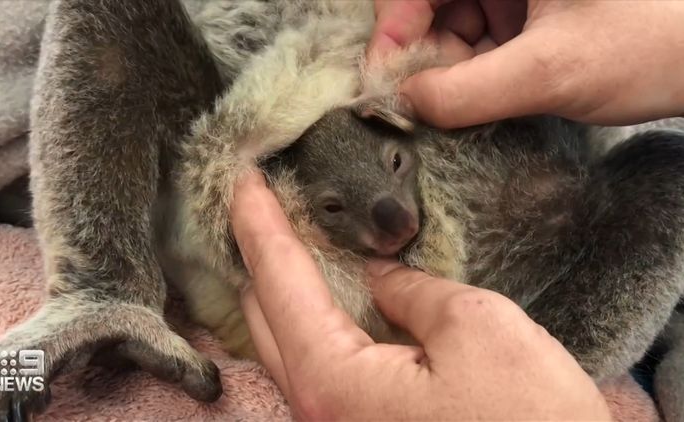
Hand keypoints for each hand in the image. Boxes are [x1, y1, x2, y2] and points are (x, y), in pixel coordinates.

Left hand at [230, 170, 610, 420]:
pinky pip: (318, 367)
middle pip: (264, 316)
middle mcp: (319, 412)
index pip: (278, 281)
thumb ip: (413, 293)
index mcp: (333, 381)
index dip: (259, 222)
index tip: (244, 180)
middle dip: (259, 255)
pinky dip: (315, 322)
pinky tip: (331, 297)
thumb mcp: (478, 330)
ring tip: (292, 240)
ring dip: (285, 289)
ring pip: (288, 345)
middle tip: (267, 203)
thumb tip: (378, 278)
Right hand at [368, 0, 683, 128]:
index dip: (394, 30)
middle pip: (432, 3)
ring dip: (450, 69)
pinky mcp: (532, 11)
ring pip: (455, 23)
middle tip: (424, 105)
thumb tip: (405, 103)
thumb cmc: (653, 44)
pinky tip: (484, 98)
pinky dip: (474, 72)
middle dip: (424, 55)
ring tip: (463, 106)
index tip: (385, 82)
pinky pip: (482, 38)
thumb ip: (467, 93)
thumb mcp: (550, 73)